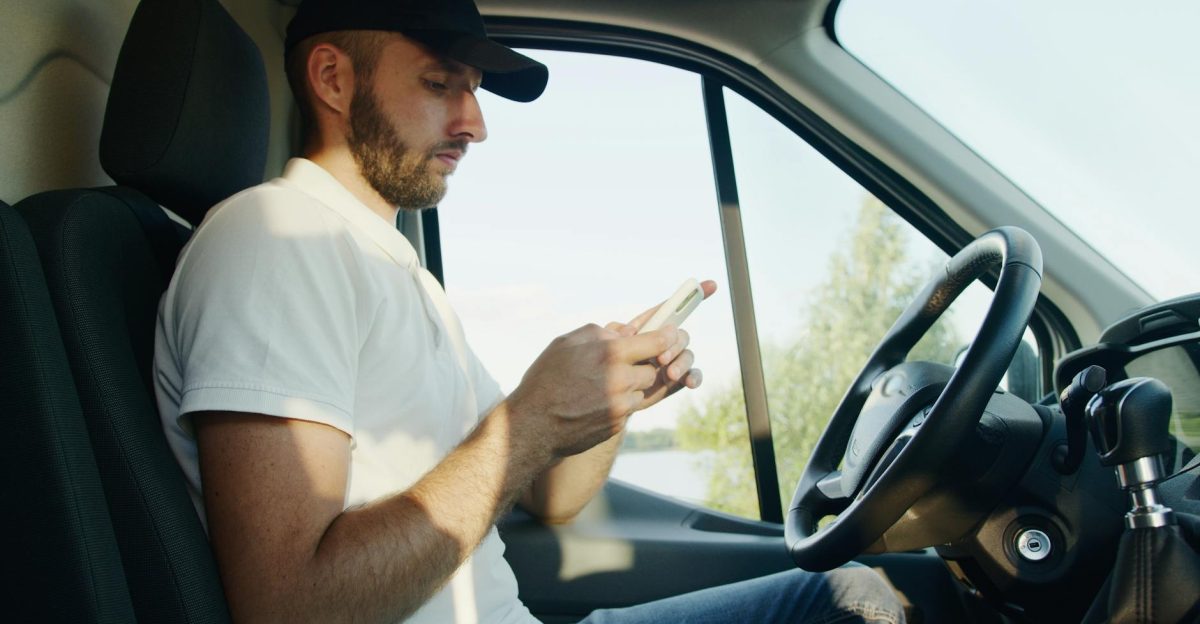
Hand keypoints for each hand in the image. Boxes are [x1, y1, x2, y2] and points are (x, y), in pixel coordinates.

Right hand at [507, 323, 677, 457]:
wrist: (533, 425)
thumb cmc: (545, 380)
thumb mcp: (565, 344)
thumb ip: (598, 333)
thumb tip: (624, 332)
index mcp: (609, 354)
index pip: (656, 342)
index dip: (666, 337)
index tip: (671, 334)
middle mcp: (620, 380)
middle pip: (652, 369)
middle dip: (641, 366)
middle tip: (624, 365)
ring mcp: (620, 406)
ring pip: (642, 391)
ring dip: (630, 387)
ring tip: (604, 386)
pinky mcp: (617, 425)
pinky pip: (629, 409)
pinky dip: (619, 404)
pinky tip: (596, 403)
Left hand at [612, 279, 717, 408]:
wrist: (600, 404)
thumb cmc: (599, 372)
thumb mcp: (601, 351)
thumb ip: (614, 338)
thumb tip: (630, 331)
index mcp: (645, 330)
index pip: (666, 310)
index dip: (687, 296)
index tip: (710, 284)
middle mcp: (661, 343)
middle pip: (678, 333)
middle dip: (674, 342)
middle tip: (661, 358)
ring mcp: (670, 362)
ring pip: (687, 353)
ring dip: (683, 361)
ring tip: (670, 373)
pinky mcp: (676, 382)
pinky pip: (692, 375)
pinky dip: (694, 376)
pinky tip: (690, 382)